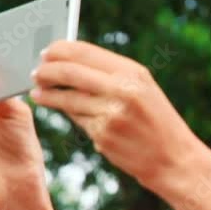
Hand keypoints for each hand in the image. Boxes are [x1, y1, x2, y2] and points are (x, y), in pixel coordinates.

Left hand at [29, 40, 202, 191]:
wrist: (175, 159)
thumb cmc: (156, 122)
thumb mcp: (142, 90)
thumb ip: (111, 75)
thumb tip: (70, 63)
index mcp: (133, 73)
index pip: (85, 52)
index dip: (60, 50)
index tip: (46, 52)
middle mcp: (122, 90)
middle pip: (70, 72)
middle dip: (47, 71)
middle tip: (35, 73)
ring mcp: (111, 113)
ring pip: (68, 97)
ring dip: (47, 94)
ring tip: (38, 93)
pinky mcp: (103, 135)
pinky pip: (76, 119)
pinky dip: (66, 113)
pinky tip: (59, 109)